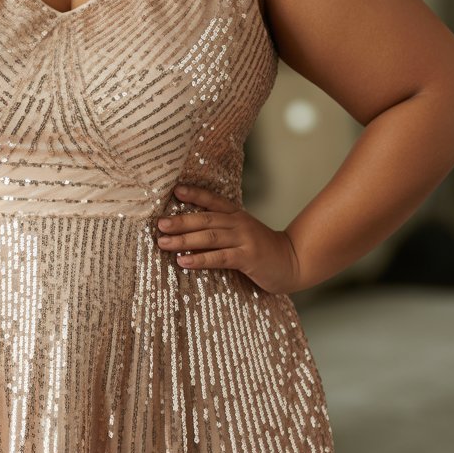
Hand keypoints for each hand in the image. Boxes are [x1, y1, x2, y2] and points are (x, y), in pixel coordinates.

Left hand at [156, 183, 300, 293]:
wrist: (293, 262)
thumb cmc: (263, 249)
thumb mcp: (243, 232)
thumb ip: (222, 229)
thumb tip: (189, 232)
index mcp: (236, 215)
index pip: (213, 201)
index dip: (194, 194)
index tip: (175, 190)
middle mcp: (239, 223)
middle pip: (205, 219)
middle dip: (180, 221)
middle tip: (159, 224)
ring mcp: (244, 239)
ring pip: (209, 237)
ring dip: (184, 240)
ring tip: (163, 243)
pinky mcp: (247, 258)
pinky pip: (219, 258)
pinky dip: (200, 259)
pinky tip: (184, 261)